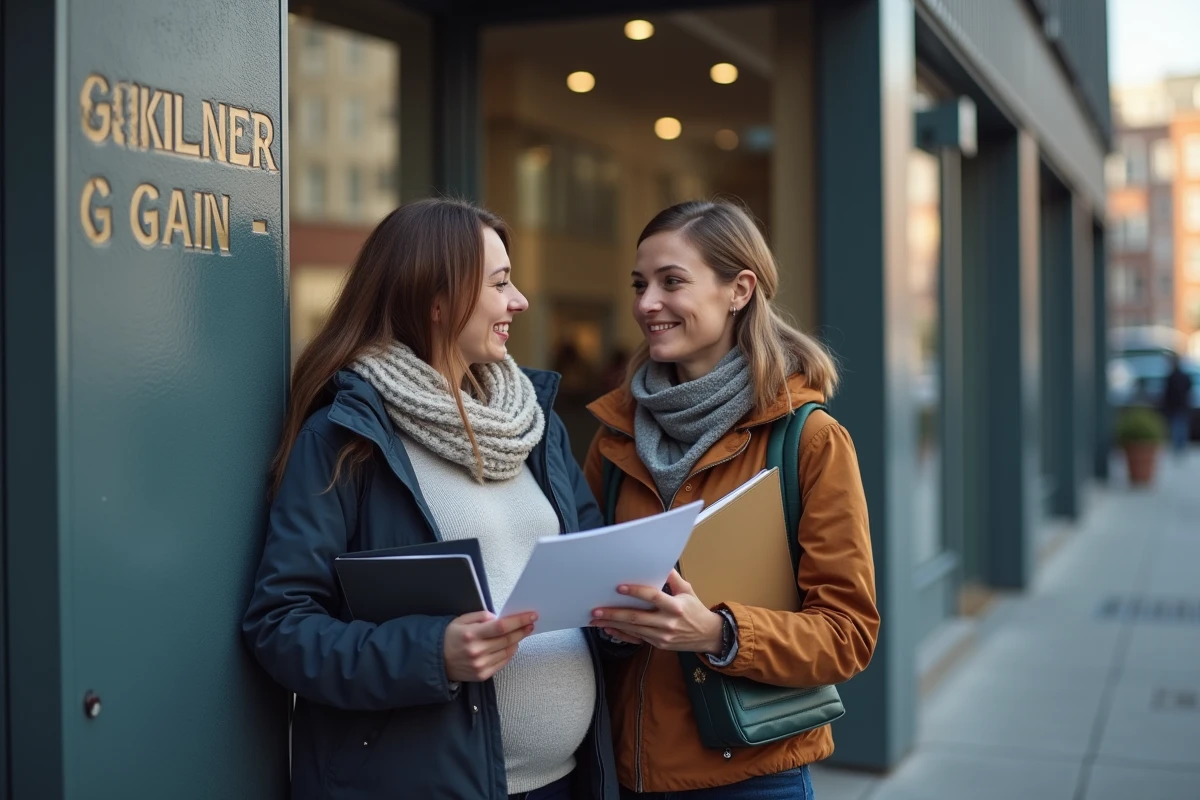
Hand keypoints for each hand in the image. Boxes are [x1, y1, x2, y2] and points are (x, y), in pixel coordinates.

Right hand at [444, 610, 536, 682]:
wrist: (436, 661)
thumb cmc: (449, 638)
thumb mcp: (461, 620)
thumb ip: (481, 616)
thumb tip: (498, 618)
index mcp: (471, 635)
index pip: (501, 627)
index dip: (518, 621)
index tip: (531, 616)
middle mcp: (477, 651)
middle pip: (507, 639)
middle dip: (522, 630)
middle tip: (530, 623)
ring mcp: (480, 665)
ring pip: (508, 651)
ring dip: (517, 641)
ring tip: (520, 633)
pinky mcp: (482, 675)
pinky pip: (503, 662)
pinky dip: (509, 652)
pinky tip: (510, 645)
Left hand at [590, 571, 724, 653]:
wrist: (708, 636)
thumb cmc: (696, 610)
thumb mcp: (687, 591)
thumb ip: (672, 578)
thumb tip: (660, 563)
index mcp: (676, 606)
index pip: (653, 597)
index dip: (635, 591)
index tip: (619, 587)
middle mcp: (668, 622)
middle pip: (637, 617)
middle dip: (614, 613)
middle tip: (596, 610)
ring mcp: (662, 636)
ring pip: (634, 629)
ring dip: (613, 624)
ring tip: (596, 620)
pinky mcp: (658, 644)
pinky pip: (636, 639)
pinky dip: (621, 635)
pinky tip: (609, 629)